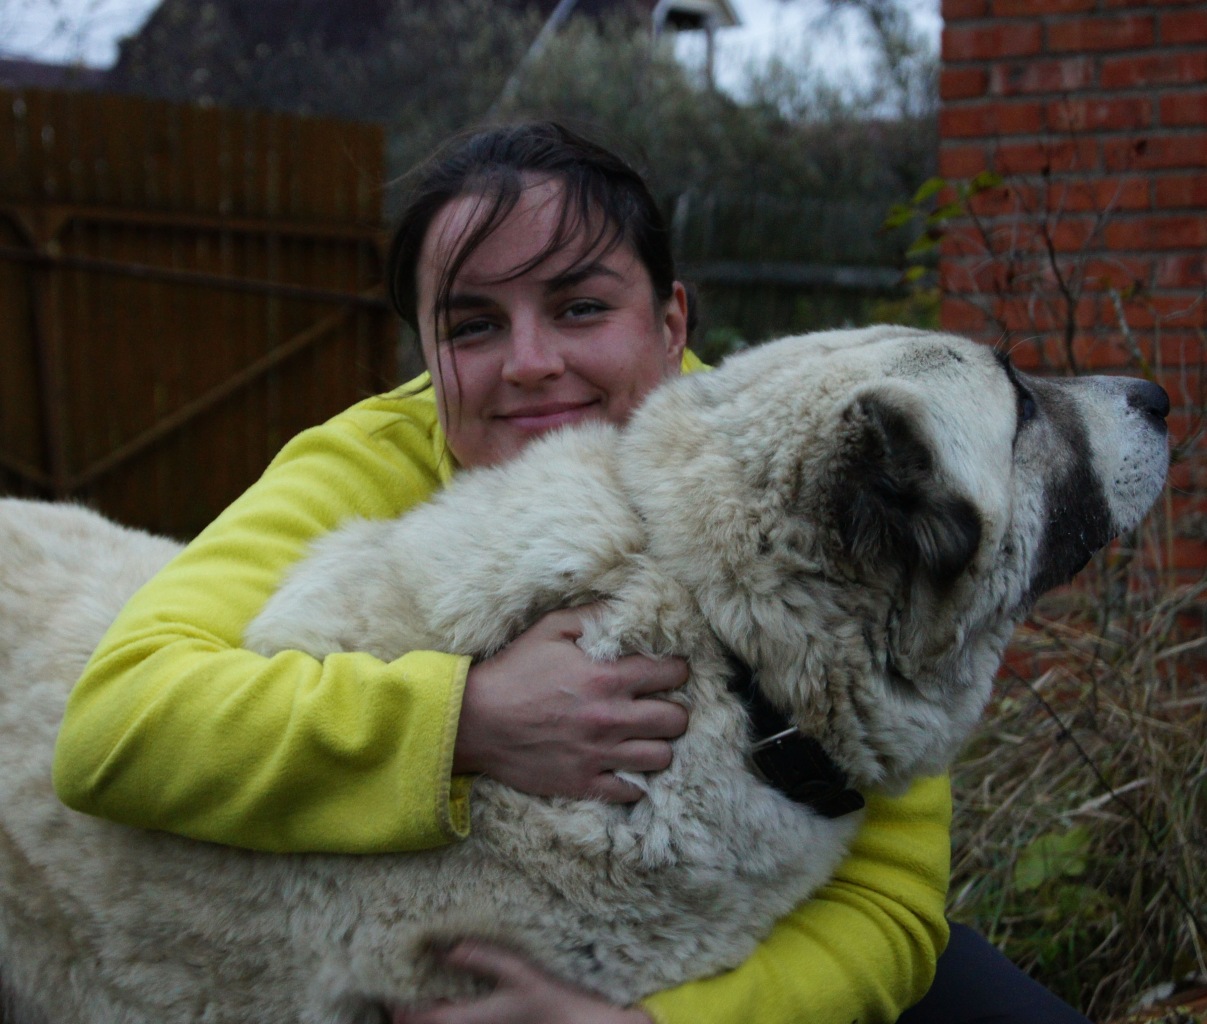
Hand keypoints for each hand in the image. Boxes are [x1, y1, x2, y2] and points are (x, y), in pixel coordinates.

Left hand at [390, 941, 654, 1023]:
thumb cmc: (548, 997)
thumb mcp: (517, 971)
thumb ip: (482, 957)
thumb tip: (447, 948)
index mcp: (469, 1018)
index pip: (422, 1019)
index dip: (399, 1006)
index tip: (384, 984)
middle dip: (405, 1011)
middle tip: (391, 986)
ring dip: (422, 1012)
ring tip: (409, 989)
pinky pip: (455, 1021)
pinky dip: (441, 1013)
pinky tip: (442, 995)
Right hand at [452, 607, 688, 802]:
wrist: (475, 721)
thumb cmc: (513, 671)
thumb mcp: (550, 629)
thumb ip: (593, 616)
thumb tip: (627, 607)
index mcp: (607, 677)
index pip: (671, 674)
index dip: (677, 670)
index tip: (670, 671)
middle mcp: (611, 717)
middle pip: (676, 719)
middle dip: (676, 709)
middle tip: (663, 705)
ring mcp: (599, 754)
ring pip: (661, 757)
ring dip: (660, 745)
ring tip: (647, 737)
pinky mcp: (584, 783)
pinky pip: (632, 791)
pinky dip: (634, 780)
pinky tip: (625, 766)